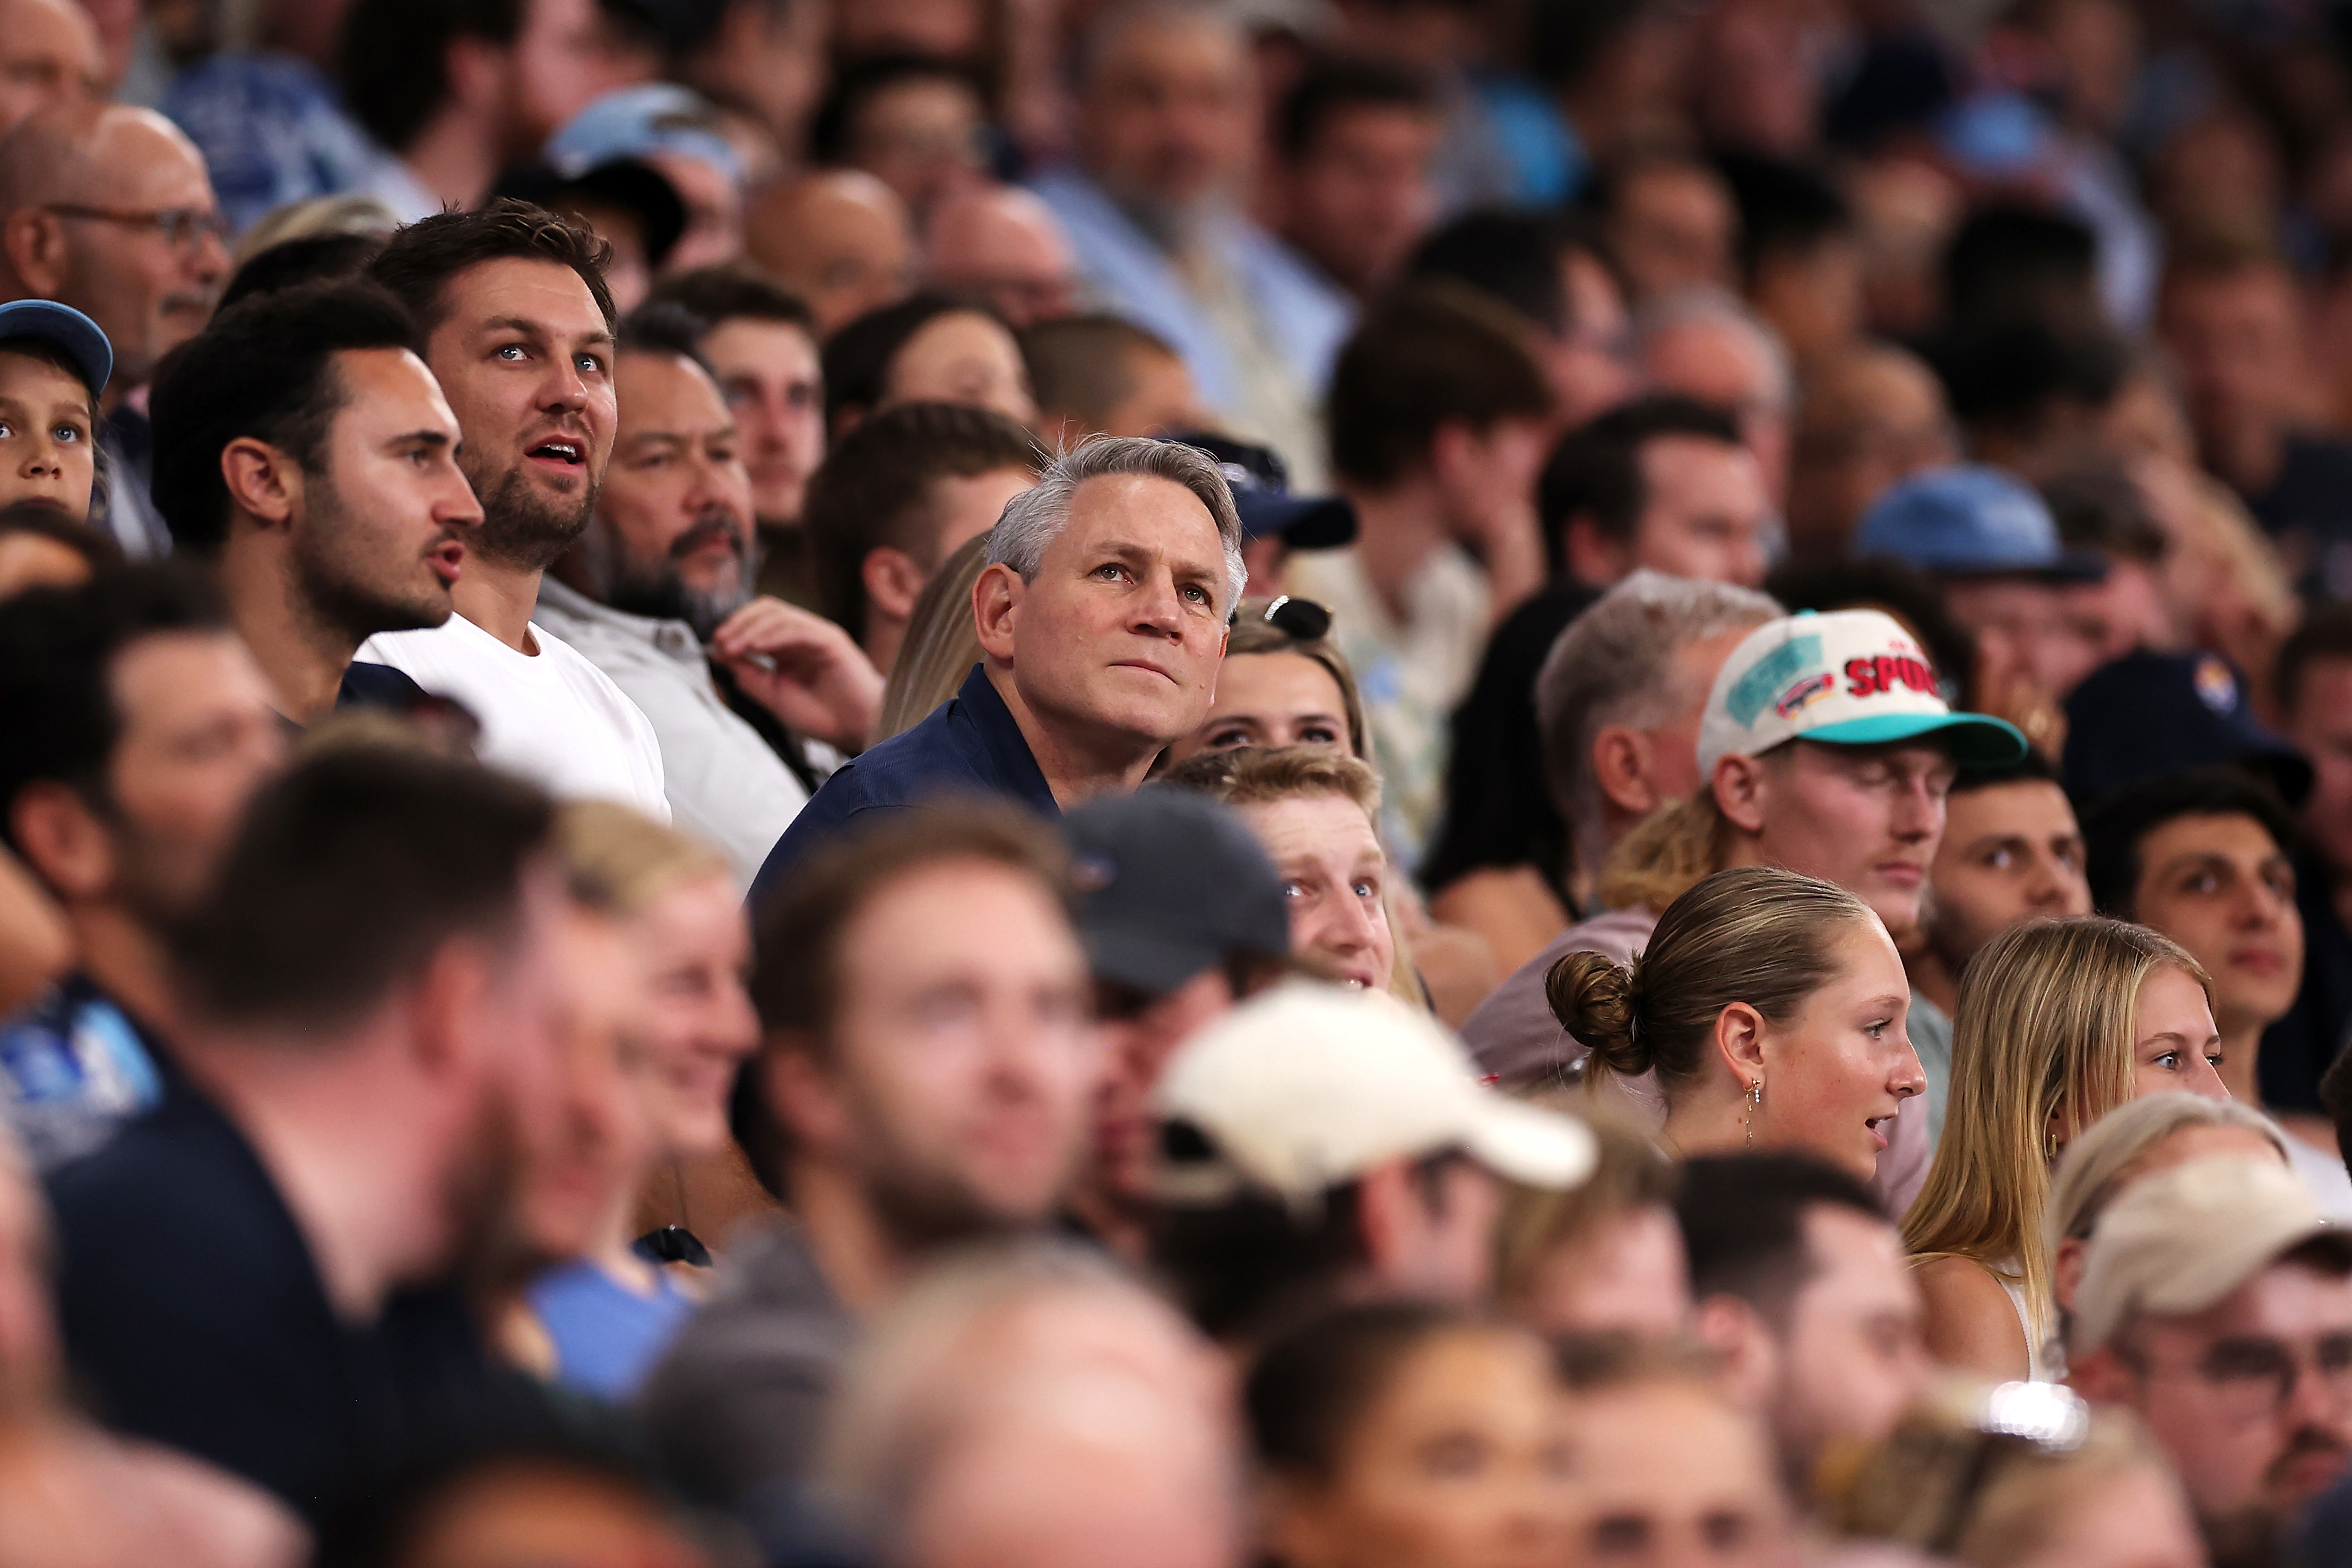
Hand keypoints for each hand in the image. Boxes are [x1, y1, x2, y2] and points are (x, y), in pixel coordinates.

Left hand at [709, 597, 883, 753]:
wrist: (854, 730)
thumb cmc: (820, 716)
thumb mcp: (773, 695)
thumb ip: (748, 674)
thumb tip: (721, 654)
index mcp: (788, 648)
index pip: (757, 622)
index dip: (734, 629)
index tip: (716, 646)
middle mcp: (802, 637)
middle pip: (766, 610)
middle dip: (739, 622)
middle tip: (722, 641)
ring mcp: (817, 635)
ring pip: (779, 615)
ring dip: (751, 628)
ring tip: (734, 646)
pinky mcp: (831, 640)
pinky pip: (799, 628)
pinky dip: (774, 634)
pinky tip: (757, 647)